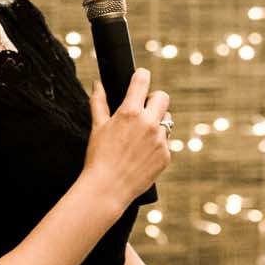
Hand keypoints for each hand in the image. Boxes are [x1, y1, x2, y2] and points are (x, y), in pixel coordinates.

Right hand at [82, 69, 171, 207]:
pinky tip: (141, 155)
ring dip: (157, 123)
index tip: (140, 77)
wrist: (108, 188)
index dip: (141, 76)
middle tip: (143, 109)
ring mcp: (160, 140)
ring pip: (167, 121)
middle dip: (154, 100)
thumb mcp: (97, 127)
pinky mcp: (166, 156)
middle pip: (162, 97)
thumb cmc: (98, 157)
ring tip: (140, 137)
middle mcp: (148, 123)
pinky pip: (166, 143)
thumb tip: (97, 84)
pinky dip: (156, 145)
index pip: (142, 81)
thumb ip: (99, 102)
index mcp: (129, 113)